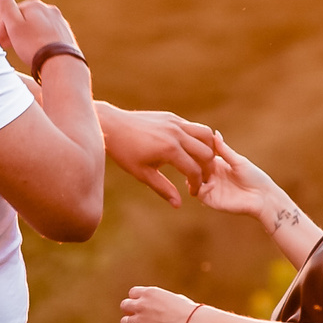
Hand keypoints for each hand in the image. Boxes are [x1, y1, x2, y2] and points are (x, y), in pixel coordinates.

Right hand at [0, 0, 76, 68]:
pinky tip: (35, 52)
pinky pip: (47, 36)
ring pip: (36, 28)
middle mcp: (49, 10)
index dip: (1, 26)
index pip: (12, 12)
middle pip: (25, 19)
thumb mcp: (14, 25)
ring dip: (25, 36)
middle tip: (2, 46)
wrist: (61, 64)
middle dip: (12, 31)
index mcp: (35, 5)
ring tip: (19, 50)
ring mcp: (59, 23)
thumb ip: (6, 6)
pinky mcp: (66, 36)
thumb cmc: (34, 46)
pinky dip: (39, 42)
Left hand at [96, 105, 215, 206]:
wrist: (113, 125)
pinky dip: (198, 139)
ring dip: (209, 150)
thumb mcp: (142, 174)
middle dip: (208, 169)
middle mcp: (176, 134)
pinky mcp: (172, 117)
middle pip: (207, 153)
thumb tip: (178, 205)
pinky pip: (194, 127)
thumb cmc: (125, 152)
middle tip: (202, 179)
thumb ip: (163, 189)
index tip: (194, 192)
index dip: (197, 185)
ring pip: (206, 135)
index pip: (194, 170)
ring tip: (202, 162)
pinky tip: (190, 150)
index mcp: (170, 150)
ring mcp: (175, 123)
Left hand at [120, 285, 201, 322]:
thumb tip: (164, 308)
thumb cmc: (189, 311)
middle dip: (129, 312)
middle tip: (135, 318)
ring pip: (124, 322)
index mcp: (150, 292)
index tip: (140, 306)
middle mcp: (141, 304)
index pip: (133, 292)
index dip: (136, 300)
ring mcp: (139, 319)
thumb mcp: (175, 299)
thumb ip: (164, 302)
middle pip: (125, 305)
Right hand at [196, 131, 286, 224]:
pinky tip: (211, 184)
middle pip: (193, 167)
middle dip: (190, 163)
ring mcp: (210, 188)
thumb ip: (224, 149)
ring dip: (192, 176)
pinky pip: (199, 194)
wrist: (263, 198)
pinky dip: (201, 188)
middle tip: (192, 158)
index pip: (199, 156)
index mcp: (217, 164)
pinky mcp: (212, 200)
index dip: (194, 151)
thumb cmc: (254, 177)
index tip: (193, 145)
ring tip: (199, 171)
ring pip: (191, 181)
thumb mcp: (238, 161)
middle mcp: (211, 176)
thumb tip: (214, 132)